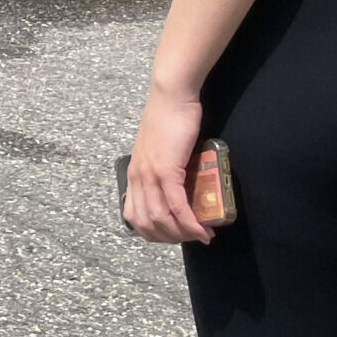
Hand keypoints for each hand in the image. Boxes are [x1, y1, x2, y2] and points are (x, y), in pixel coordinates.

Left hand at [125, 85, 211, 243]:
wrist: (171, 98)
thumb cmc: (170, 121)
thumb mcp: (160, 151)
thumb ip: (163, 169)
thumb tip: (181, 186)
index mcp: (134, 175)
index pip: (134, 217)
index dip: (153, 233)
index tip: (174, 236)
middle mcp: (137, 178)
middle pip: (146, 223)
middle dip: (170, 238)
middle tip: (191, 238)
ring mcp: (150, 175)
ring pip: (161, 218)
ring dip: (183, 233)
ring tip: (201, 236)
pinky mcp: (166, 170)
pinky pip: (176, 205)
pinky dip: (190, 222)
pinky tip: (202, 230)